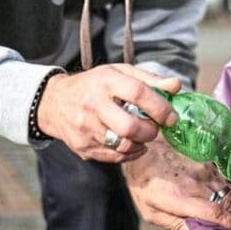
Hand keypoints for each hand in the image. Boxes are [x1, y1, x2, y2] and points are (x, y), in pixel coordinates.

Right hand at [36, 64, 180, 162]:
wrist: (54, 102)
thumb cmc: (93, 85)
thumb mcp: (119, 72)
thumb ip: (149, 80)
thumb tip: (176, 86)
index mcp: (105, 82)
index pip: (138, 93)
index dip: (160, 107)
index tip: (172, 116)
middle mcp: (93, 106)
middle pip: (130, 127)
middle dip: (151, 131)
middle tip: (155, 127)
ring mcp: (86, 129)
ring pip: (123, 146)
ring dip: (141, 143)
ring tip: (143, 134)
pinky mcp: (83, 147)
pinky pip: (114, 157)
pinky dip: (130, 153)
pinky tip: (133, 144)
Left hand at [123, 137, 230, 229]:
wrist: (145, 147)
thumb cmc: (144, 183)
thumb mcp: (151, 211)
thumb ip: (175, 225)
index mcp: (181, 197)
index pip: (214, 213)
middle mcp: (197, 183)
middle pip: (227, 204)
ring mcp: (205, 171)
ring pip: (229, 193)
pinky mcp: (208, 164)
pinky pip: (226, 183)